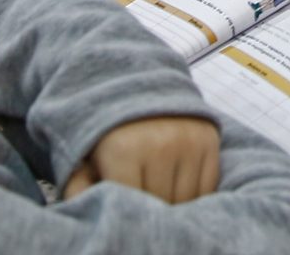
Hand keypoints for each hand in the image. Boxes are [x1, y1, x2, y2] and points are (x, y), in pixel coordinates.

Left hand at [63, 116, 220, 204]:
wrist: (135, 76)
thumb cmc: (106, 123)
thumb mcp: (83, 149)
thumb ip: (79, 185)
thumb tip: (81, 212)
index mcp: (123, 150)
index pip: (131, 206)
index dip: (126, 212)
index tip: (121, 210)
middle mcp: (161, 145)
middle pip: (160, 206)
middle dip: (149, 210)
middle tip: (139, 202)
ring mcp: (189, 142)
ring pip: (186, 201)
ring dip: (173, 204)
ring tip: (157, 194)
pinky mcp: (209, 139)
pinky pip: (208, 188)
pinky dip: (194, 196)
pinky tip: (177, 187)